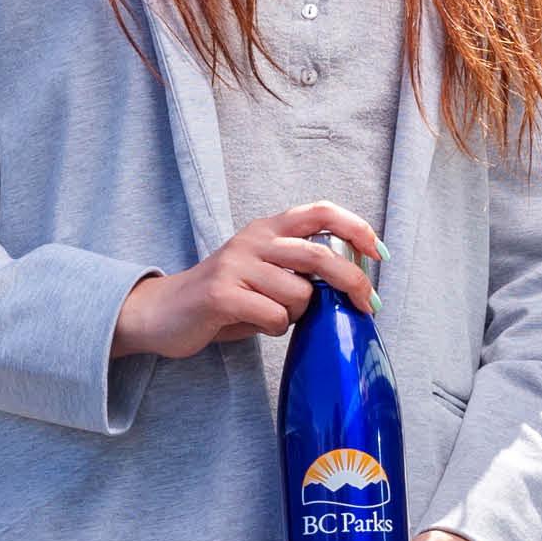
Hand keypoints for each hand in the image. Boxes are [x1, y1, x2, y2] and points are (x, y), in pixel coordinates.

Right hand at [108, 200, 382, 358]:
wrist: (161, 312)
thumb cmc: (223, 297)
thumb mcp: (262, 271)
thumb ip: (298, 270)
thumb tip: (351, 285)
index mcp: (267, 229)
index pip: (320, 212)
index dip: (357, 228)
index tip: (379, 253)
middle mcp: (254, 240)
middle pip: (321, 256)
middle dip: (353, 284)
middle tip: (369, 306)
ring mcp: (236, 265)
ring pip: (300, 295)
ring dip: (297, 315)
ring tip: (272, 316)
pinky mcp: (222, 294)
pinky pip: (275, 317)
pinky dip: (275, 328)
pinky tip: (254, 324)